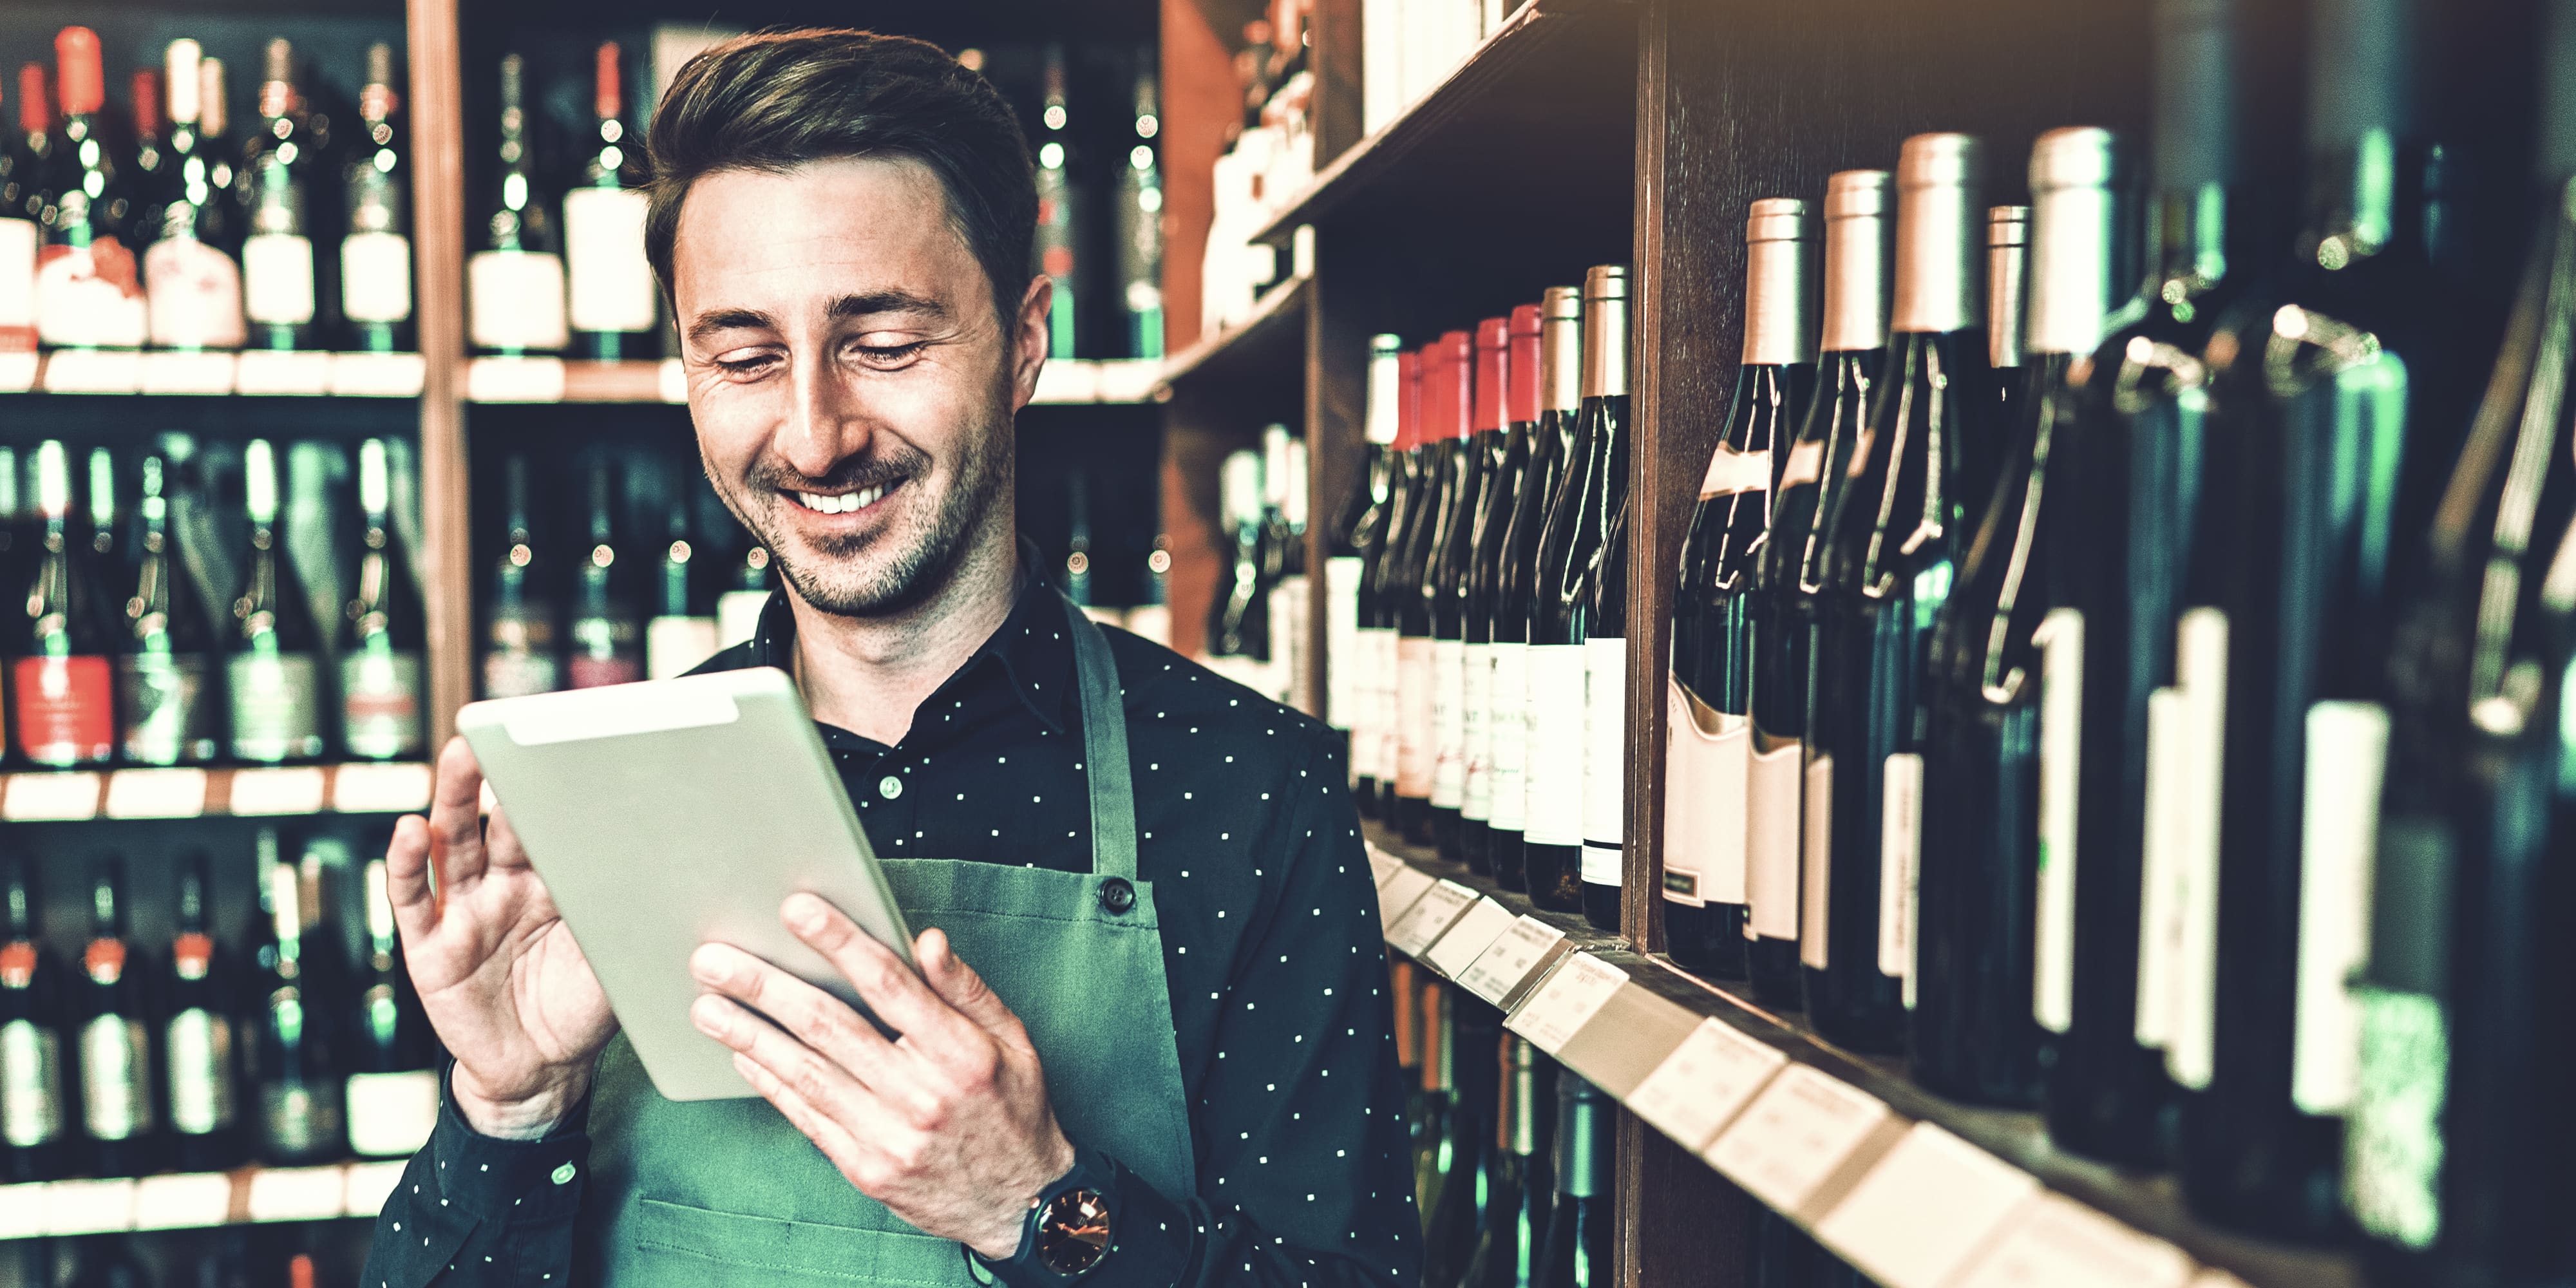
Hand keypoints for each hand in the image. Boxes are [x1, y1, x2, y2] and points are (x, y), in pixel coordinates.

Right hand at [386, 737, 616, 1138]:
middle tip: (500, 731)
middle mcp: (504, 884)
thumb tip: (678, 864)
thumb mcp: (614, 955)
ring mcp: (464, 911)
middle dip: (494, 775)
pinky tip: (408, 832)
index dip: (553, 785)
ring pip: (452, 843)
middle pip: (494, 819)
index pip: (549, 822)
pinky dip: (406, 864)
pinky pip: (414, 899)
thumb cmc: (583, 1009)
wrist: (543, 1072)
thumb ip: (625, 909)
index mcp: (553, 879)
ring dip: (452, 799)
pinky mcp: (429, 947)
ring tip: (458, 757)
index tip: (564, 738)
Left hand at [688, 895, 1075, 1258]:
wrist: (1018, 1204)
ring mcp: (890, 1137)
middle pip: (829, 1027)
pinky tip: (744, 1055)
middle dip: (764, 987)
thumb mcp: (1012, 1040)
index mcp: (961, 1054)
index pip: (889, 984)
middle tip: (715, 960)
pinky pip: (807, 1117)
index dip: (839, 942)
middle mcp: (923, 1095)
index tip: (796, 910)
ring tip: (707, 1006)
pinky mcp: (866, 1169)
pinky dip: (771, 1083)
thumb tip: (927, 941)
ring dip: (749, 1035)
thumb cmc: (1012, 1109)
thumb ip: (965, 988)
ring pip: (805, 1073)